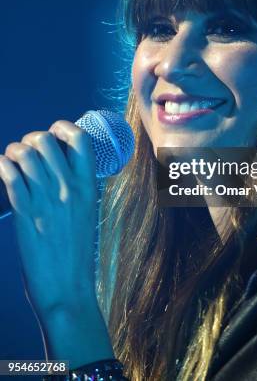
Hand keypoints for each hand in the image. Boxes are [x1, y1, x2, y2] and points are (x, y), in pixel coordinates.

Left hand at [0, 120, 97, 323]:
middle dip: (31, 139)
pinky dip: (2, 165)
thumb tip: (57, 167)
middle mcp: (68, 187)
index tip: (54, 132)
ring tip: (11, 161)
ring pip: (24, 154)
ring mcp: (46, 199)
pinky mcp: (24, 212)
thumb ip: (76, 188)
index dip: (64, 127)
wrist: (67, 287)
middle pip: (46, 140)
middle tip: (27, 151)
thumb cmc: (76, 252)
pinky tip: (1, 168)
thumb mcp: (86, 212)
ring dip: (13, 152)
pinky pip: (9, 174)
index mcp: (88, 186)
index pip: (80, 140)